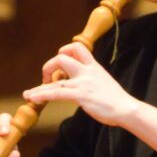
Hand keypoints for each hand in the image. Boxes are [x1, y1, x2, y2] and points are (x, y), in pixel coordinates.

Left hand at [23, 42, 139, 126]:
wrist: (127, 109)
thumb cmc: (117, 100)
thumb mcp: (104, 83)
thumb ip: (92, 80)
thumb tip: (82, 84)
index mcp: (93, 66)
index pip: (76, 48)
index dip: (64, 51)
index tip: (60, 66)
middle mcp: (87, 71)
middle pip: (62, 57)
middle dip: (49, 67)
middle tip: (47, 80)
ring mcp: (83, 83)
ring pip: (56, 78)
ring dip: (40, 86)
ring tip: (29, 95)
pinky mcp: (81, 95)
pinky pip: (56, 92)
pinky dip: (42, 95)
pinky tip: (33, 98)